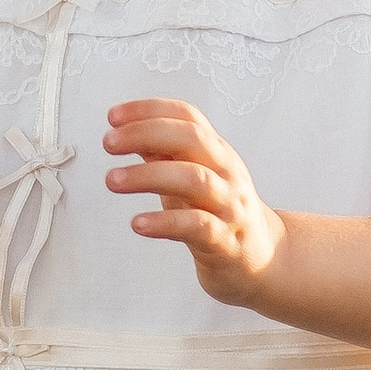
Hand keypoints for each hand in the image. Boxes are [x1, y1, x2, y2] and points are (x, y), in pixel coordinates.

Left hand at [104, 99, 281, 305]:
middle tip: (108, 143)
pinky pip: (197, 226)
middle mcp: (226, 172)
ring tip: (112, 180)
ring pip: (194, 179)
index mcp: (217, 151)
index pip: (187, 117)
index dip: (150, 110)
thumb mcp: (192, 176)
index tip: (113, 116)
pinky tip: (138, 223)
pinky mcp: (225, 241)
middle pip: (192, 138)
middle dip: (146, 133)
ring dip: (148, 176)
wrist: (261, 259)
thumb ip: (164, 154)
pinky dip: (165, 222)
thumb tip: (123, 131)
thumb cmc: (217, 212)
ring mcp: (229, 206)